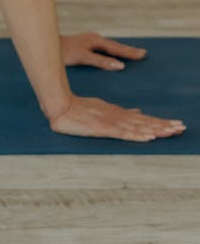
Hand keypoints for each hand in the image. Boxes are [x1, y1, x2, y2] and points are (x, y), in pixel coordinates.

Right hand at [48, 93, 185, 141]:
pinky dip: (137, 136)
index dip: (160, 123)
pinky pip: (122, 133)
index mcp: (118, 113)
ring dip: (155, 130)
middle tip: (181, 128)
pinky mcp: (102, 128)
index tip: (175, 125)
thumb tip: (139, 113)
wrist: (60, 106)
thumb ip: (121, 113)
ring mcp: (110, 122)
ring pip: (137, 128)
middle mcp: (118, 116)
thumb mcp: (103, 109)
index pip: (143, 119)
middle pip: (144, 123)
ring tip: (171, 132)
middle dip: (163, 126)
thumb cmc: (79, 108)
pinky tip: (148, 137)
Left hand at [61, 32, 146, 69]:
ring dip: (120, 50)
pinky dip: (110, 52)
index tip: (143, 54)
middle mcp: (94, 39)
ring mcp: (88, 42)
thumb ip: (101, 62)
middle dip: (128, 50)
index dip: (130, 52)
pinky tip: (110, 55)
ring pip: (108, 47)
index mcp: (96, 41)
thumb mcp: (83, 58)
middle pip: (114, 46)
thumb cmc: (63, 52)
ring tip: (131, 54)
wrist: (46, 45)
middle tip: (143, 53)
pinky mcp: (83, 46)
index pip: (117, 48)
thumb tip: (120, 66)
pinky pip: (101, 49)